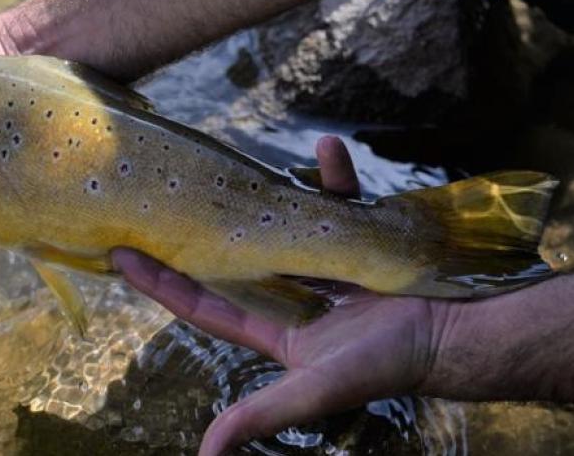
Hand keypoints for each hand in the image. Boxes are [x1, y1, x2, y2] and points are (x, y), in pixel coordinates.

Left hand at [113, 136, 454, 454]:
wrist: (452, 334)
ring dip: (256, 196)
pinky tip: (328, 148)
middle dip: (192, 231)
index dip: (162, 283)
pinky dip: (334, 175)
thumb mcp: (314, 390)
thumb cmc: (384, 366)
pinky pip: (339, 199)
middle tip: (151, 200)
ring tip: (221, 168)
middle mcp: (290, 294)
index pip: (201, 304)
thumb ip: (260, 415)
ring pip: (276, 222)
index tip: (121, 256)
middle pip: (228, 257)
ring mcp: (322, 263)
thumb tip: (208, 453)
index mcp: (273, 329)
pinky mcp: (357, 239)